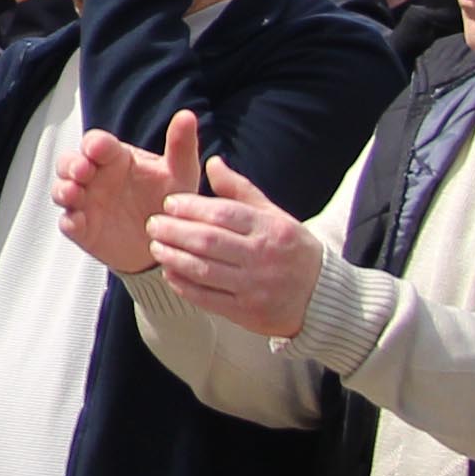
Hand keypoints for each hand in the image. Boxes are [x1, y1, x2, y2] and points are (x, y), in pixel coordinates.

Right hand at [55, 110, 204, 276]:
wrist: (168, 243)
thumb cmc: (170, 201)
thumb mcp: (180, 173)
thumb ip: (181, 145)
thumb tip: (187, 116)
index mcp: (116, 158)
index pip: (96, 142)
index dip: (94, 144)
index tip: (98, 149)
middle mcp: (96, 177)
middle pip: (69, 162)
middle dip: (71, 164)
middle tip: (81, 170)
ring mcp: (87, 203)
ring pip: (62, 189)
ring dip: (63, 189)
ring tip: (74, 193)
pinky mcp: (84, 229)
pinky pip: (68, 222)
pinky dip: (69, 221)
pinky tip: (77, 221)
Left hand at [146, 156, 323, 337]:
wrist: (321, 298)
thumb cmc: (292, 250)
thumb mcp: (275, 215)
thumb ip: (240, 191)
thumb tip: (212, 162)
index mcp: (271, 229)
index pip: (224, 214)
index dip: (192, 207)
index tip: (169, 203)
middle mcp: (263, 257)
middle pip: (209, 241)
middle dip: (175, 231)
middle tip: (153, 224)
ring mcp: (255, 287)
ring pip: (204, 270)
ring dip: (173, 258)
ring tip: (155, 247)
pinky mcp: (247, 313)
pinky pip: (208, 298)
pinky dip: (185, 286)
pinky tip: (170, 273)